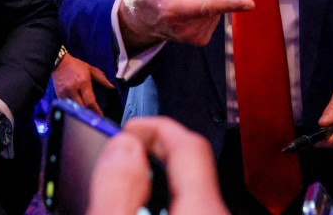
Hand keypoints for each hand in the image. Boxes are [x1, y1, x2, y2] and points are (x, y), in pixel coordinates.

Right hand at [53, 53, 114, 115]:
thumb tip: (112, 86)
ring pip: (74, 108)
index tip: (101, 116)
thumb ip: (101, 78)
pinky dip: (73, 107)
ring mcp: (65, 93)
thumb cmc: (76, 65)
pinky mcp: (59, 95)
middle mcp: (73, 90)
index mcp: (83, 83)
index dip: (96, 110)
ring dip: (81, 111)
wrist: (59, 62)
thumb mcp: (90, 69)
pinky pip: (67, 105)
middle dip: (89, 113)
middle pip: (82, 107)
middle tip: (95, 117)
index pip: (90, 101)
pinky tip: (77, 108)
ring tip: (87, 115)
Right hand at [87, 117, 227, 214]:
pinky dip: (165, 195)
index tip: (128, 128)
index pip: (188, 144)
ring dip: (158, 172)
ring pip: (191, 185)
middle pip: (192, 162)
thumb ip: (116, 190)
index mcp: (201, 210)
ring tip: (129, 172)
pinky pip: (192, 205)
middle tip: (125, 146)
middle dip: (155, 146)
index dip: (154, 126)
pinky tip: (143, 204)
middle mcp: (215, 213)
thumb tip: (123, 147)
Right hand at [118, 0, 254, 51]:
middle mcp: (187, 28)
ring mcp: (195, 36)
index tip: (250, 3)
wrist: (140, 23)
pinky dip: (209, 3)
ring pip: (217, 6)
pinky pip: (215, 15)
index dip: (229, 3)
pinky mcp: (200, 40)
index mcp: (176, 11)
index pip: (206, 7)